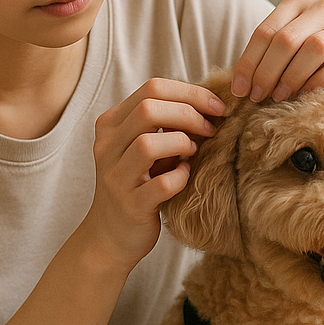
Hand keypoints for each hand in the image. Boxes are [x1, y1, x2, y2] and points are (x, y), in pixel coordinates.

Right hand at [84, 79, 225, 267]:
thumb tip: (207, 101)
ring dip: (182, 143)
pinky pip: (161, 184)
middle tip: (210, 128)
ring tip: (194, 152)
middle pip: (148, 109)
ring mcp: (116, 177)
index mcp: (111, 124)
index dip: (190, 93)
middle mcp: (107, 146)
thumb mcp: (142, 146)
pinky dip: (180, 177)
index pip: (152, 88)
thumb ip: (163, 123)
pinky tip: (185, 176)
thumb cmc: (137, 184)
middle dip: (189, 113)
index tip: (216, 106)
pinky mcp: (130, 205)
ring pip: (148, 144)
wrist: (110, 236)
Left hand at [231, 0, 323, 101]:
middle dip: (266, 72)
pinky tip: (306, 95)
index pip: (265, 32)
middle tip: (256, 97)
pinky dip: (319, 81)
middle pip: (286, 40)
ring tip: (278, 97)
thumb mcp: (294, 38)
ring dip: (291, 77)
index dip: (248, 63)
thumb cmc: (320, 44)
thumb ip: (270, 51)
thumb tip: (239, 84)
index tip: (239, 90)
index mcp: (297, 2)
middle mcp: (322, 7)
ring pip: (313, 48)